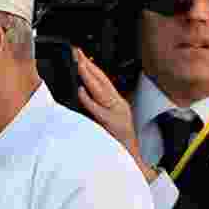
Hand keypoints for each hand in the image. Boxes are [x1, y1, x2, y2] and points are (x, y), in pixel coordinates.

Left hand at [74, 48, 157, 182]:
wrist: (132, 157)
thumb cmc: (118, 141)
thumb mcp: (109, 119)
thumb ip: (98, 107)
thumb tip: (84, 93)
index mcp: (117, 102)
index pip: (103, 80)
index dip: (92, 67)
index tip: (81, 55)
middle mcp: (117, 104)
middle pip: (102, 81)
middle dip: (88, 65)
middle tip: (76, 52)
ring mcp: (115, 113)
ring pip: (101, 91)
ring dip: (89, 76)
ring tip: (79, 64)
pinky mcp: (110, 124)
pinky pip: (98, 110)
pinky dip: (90, 100)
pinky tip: (81, 91)